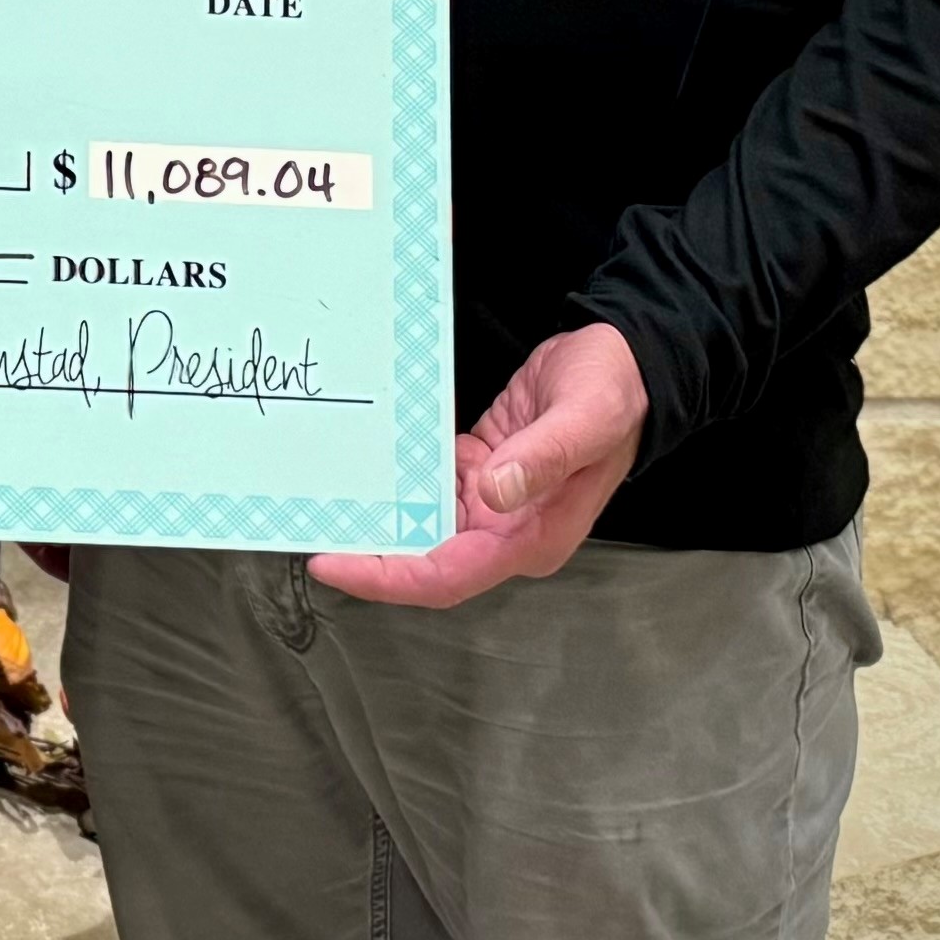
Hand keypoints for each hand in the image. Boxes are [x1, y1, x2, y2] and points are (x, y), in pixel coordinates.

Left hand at [308, 323, 649, 608]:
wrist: (632, 361)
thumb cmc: (615, 389)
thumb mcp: (586, 416)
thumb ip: (544, 456)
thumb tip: (495, 493)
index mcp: (532, 534)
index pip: (448, 575)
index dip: (388, 578)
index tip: (333, 564)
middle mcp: (510, 530)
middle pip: (425, 559)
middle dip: (367, 553)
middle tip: (307, 527)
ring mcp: (497, 505)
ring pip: (422, 526)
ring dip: (377, 519)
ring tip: (320, 500)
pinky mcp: (485, 473)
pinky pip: (431, 488)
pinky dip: (397, 482)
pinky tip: (362, 467)